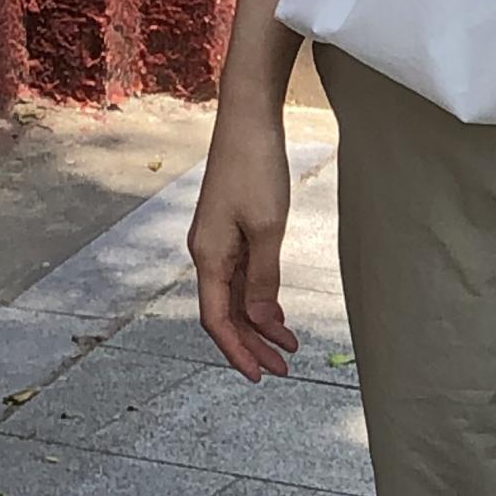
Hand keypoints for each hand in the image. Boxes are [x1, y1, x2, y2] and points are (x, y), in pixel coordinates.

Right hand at [187, 107, 300, 382]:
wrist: (248, 121)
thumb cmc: (256, 168)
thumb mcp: (267, 229)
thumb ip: (263, 278)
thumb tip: (261, 320)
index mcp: (208, 257)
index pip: (217, 320)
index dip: (238, 351)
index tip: (260, 375)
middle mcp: (206, 253)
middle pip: (226, 313)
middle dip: (253, 344)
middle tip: (284, 368)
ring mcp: (217, 241)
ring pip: (235, 297)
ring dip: (260, 323)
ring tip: (289, 346)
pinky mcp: (230, 229)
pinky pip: (241, 276)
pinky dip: (259, 298)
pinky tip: (278, 313)